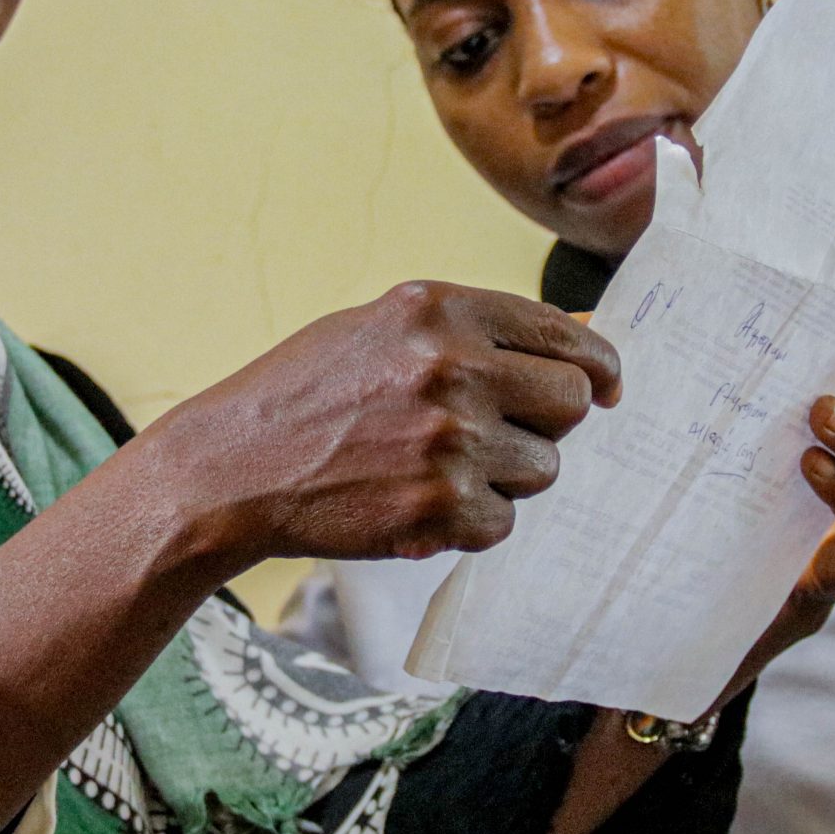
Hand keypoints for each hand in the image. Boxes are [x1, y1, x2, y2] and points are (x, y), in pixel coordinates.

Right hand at [139, 281, 621, 569]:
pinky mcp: (439, 506)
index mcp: (440, 310)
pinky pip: (503, 521)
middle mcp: (453, 367)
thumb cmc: (302, 396)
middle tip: (504, 435)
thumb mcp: (379, 330)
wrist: (231, 469)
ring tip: (438, 470)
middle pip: (573, 402)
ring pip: (544, 469)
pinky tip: (418, 503)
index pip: (565, 335)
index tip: (604, 387)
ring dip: (505, 477)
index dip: (596, 367)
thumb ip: (471, 332)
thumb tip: (576, 343)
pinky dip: (470, 522)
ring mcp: (450, 439)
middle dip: (550, 424)